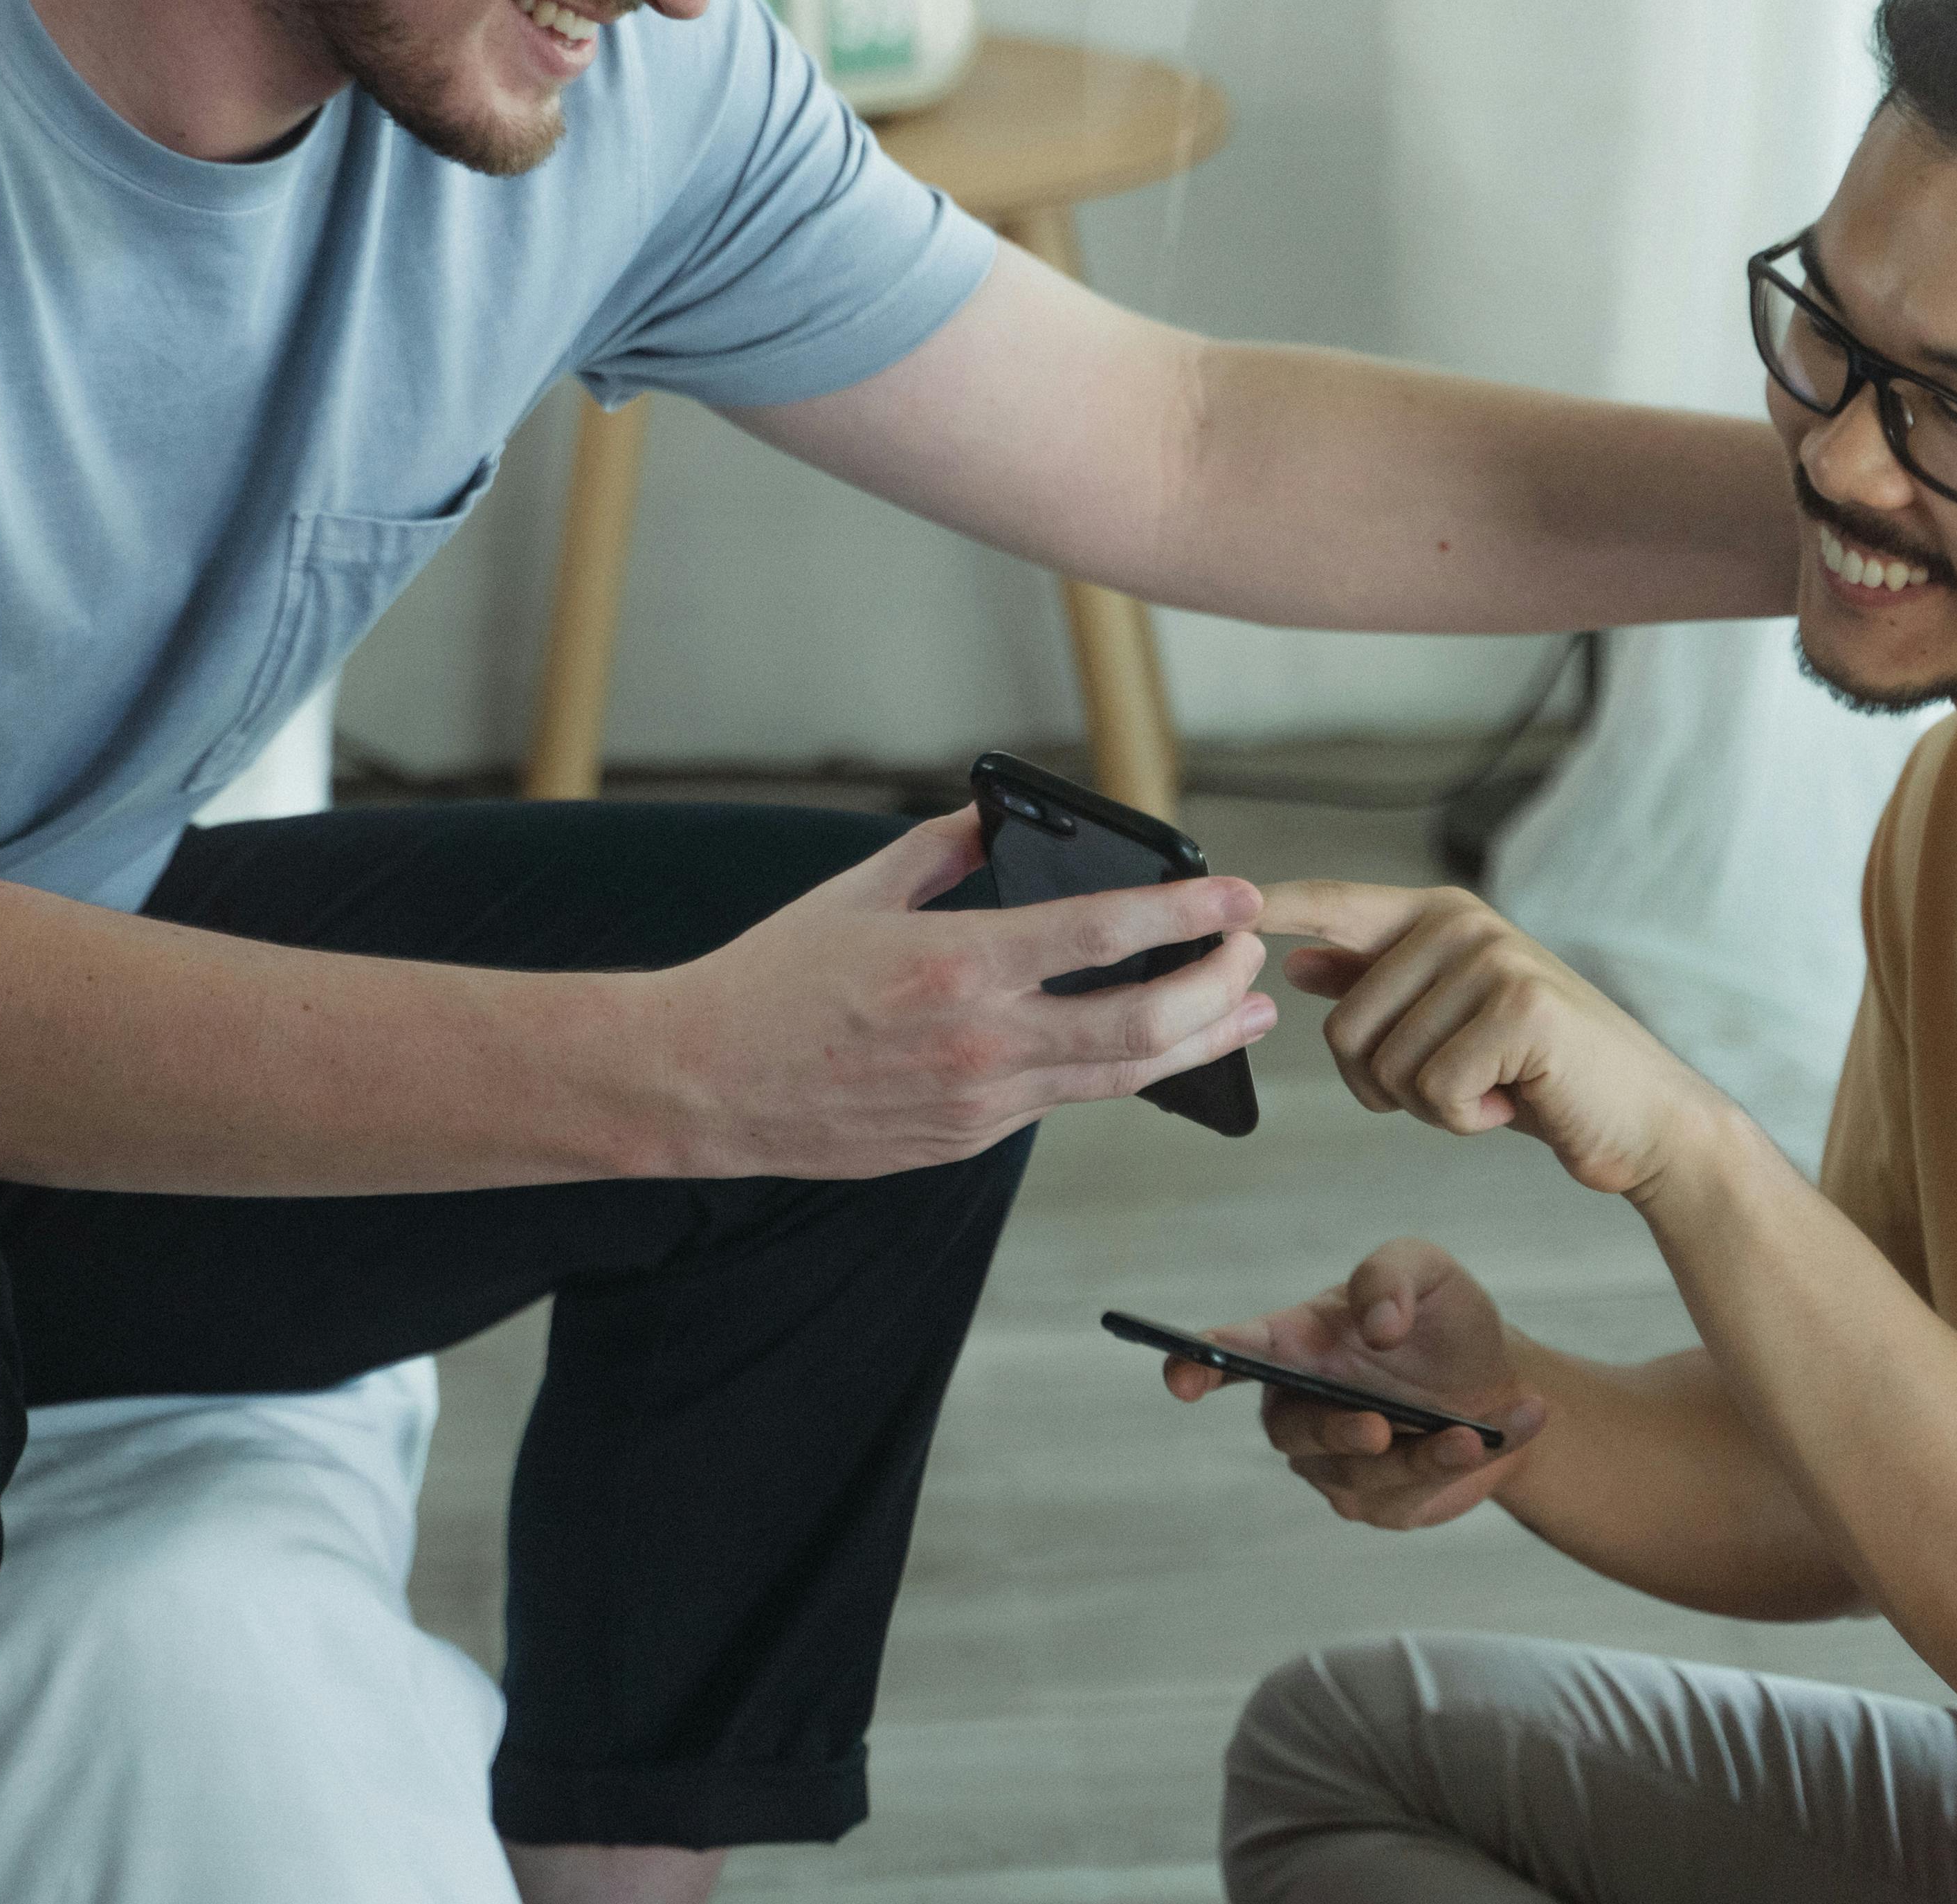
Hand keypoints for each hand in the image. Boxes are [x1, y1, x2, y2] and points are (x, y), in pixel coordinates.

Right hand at [667, 808, 1271, 1179]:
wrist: (703, 1083)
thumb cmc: (771, 980)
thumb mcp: (857, 892)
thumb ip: (942, 851)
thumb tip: (995, 818)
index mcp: (960, 961)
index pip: (1108, 933)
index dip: (1189, 911)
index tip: (1237, 894)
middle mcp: (983, 1040)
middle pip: (1146, 1021)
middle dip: (1219, 984)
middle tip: (1252, 954)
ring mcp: (980, 1102)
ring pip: (1122, 1077)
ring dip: (1197, 1040)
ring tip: (1244, 1013)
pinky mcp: (966, 1140)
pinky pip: (1058, 1101)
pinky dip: (1112, 1070)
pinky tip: (1142, 1046)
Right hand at [1159, 1239, 1545, 1528]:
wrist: (1505, 1386)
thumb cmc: (1447, 1325)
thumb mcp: (1431, 1273)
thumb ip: (1392, 1276)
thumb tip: (1376, 1327)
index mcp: (1297, 1344)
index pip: (1232, 1353)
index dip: (1196, 1364)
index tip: (1179, 1376)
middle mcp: (1304, 1405)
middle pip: (1290, 1430)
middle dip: (1334, 1430)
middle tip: (1380, 1427)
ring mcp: (1337, 1463)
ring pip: (1358, 1472)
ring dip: (1421, 1456)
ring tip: (1475, 1434)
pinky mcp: (1380, 1503)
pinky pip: (1410, 1497)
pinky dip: (1462, 1465)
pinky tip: (1510, 1428)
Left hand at [1265, 881, 1730, 1198]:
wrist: (1646, 1120)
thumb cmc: (1541, 1076)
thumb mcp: (1450, 1024)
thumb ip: (1378, 986)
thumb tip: (1296, 960)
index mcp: (1440, 915)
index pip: (1336, 904)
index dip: (1277, 905)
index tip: (1230, 901)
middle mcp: (1463, 922)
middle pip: (1345, 1027)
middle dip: (1387, 1086)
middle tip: (1461, 1087)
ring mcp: (1493, 960)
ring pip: (1387, 1066)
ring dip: (1433, 1107)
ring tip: (1496, 1089)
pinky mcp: (1520, 1010)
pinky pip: (1436, 1091)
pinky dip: (1468, 1120)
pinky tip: (1518, 1102)